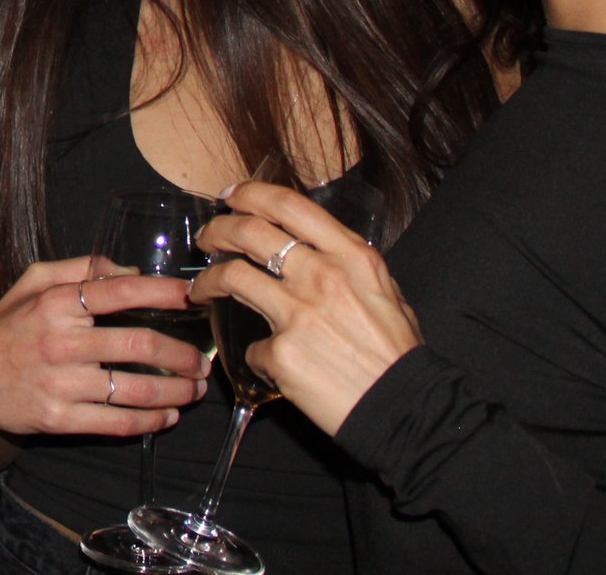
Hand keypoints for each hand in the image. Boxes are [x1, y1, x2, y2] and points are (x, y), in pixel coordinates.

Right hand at [0, 255, 210, 439]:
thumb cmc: (4, 327)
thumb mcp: (31, 283)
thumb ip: (80, 269)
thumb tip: (130, 271)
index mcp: (55, 303)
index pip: (119, 292)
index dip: (162, 292)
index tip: (192, 296)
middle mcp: (60, 341)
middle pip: (138, 344)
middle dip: (182, 354)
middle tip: (203, 361)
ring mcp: (60, 383)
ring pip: (134, 389)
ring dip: (175, 391)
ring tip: (194, 389)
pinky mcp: (58, 419)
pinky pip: (115, 422)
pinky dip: (149, 421)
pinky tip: (167, 416)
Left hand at [190, 180, 422, 435]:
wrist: (406, 410)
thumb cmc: (397, 354)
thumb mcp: (384, 291)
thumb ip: (346, 265)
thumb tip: (313, 250)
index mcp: (351, 256)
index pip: (289, 206)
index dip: (251, 195)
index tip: (231, 197)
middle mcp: (322, 277)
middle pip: (248, 232)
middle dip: (218, 230)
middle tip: (206, 239)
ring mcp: (298, 314)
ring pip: (232, 277)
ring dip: (207, 281)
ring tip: (199, 289)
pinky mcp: (282, 354)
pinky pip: (253, 348)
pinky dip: (257, 355)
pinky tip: (268, 364)